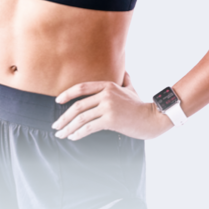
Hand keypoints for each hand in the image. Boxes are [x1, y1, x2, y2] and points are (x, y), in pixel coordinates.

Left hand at [52, 72, 170, 140]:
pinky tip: (73, 137)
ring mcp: (108, 107)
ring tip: (61, 134)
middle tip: (56, 126)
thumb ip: (125, 79)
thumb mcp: (130, 88)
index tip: (57, 101)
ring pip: (81, 118)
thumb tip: (124, 71)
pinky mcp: (111, 120)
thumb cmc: (140, 105)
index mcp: (108, 85)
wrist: (152, 118)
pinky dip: (78, 133)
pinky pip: (89, 127)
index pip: (82, 87)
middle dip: (64, 117)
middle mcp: (106, 94)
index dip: (67, 94)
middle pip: (78, 106)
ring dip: (68, 128)